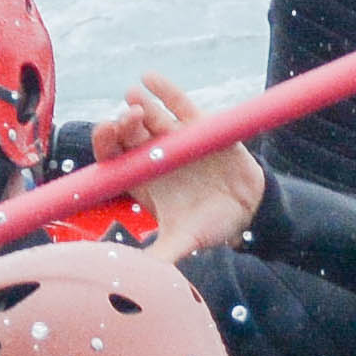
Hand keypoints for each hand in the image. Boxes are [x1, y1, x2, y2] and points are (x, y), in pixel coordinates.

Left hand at [106, 73, 265, 257]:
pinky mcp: (200, 127)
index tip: (107, 135)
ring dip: (141, 105)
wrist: (248, 212)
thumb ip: (162, 257)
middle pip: (129, 134)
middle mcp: (153, 154)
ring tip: (133, 96)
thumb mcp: (184, 243)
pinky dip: (166, 91)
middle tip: (125, 118)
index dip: (106, 144)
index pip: (114, 157)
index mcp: (141, 178)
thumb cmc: (209, 227)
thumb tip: (139, 278)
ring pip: (152, 117)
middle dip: (123, 124)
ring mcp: (175, 138)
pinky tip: (150, 77)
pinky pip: (180, 105)